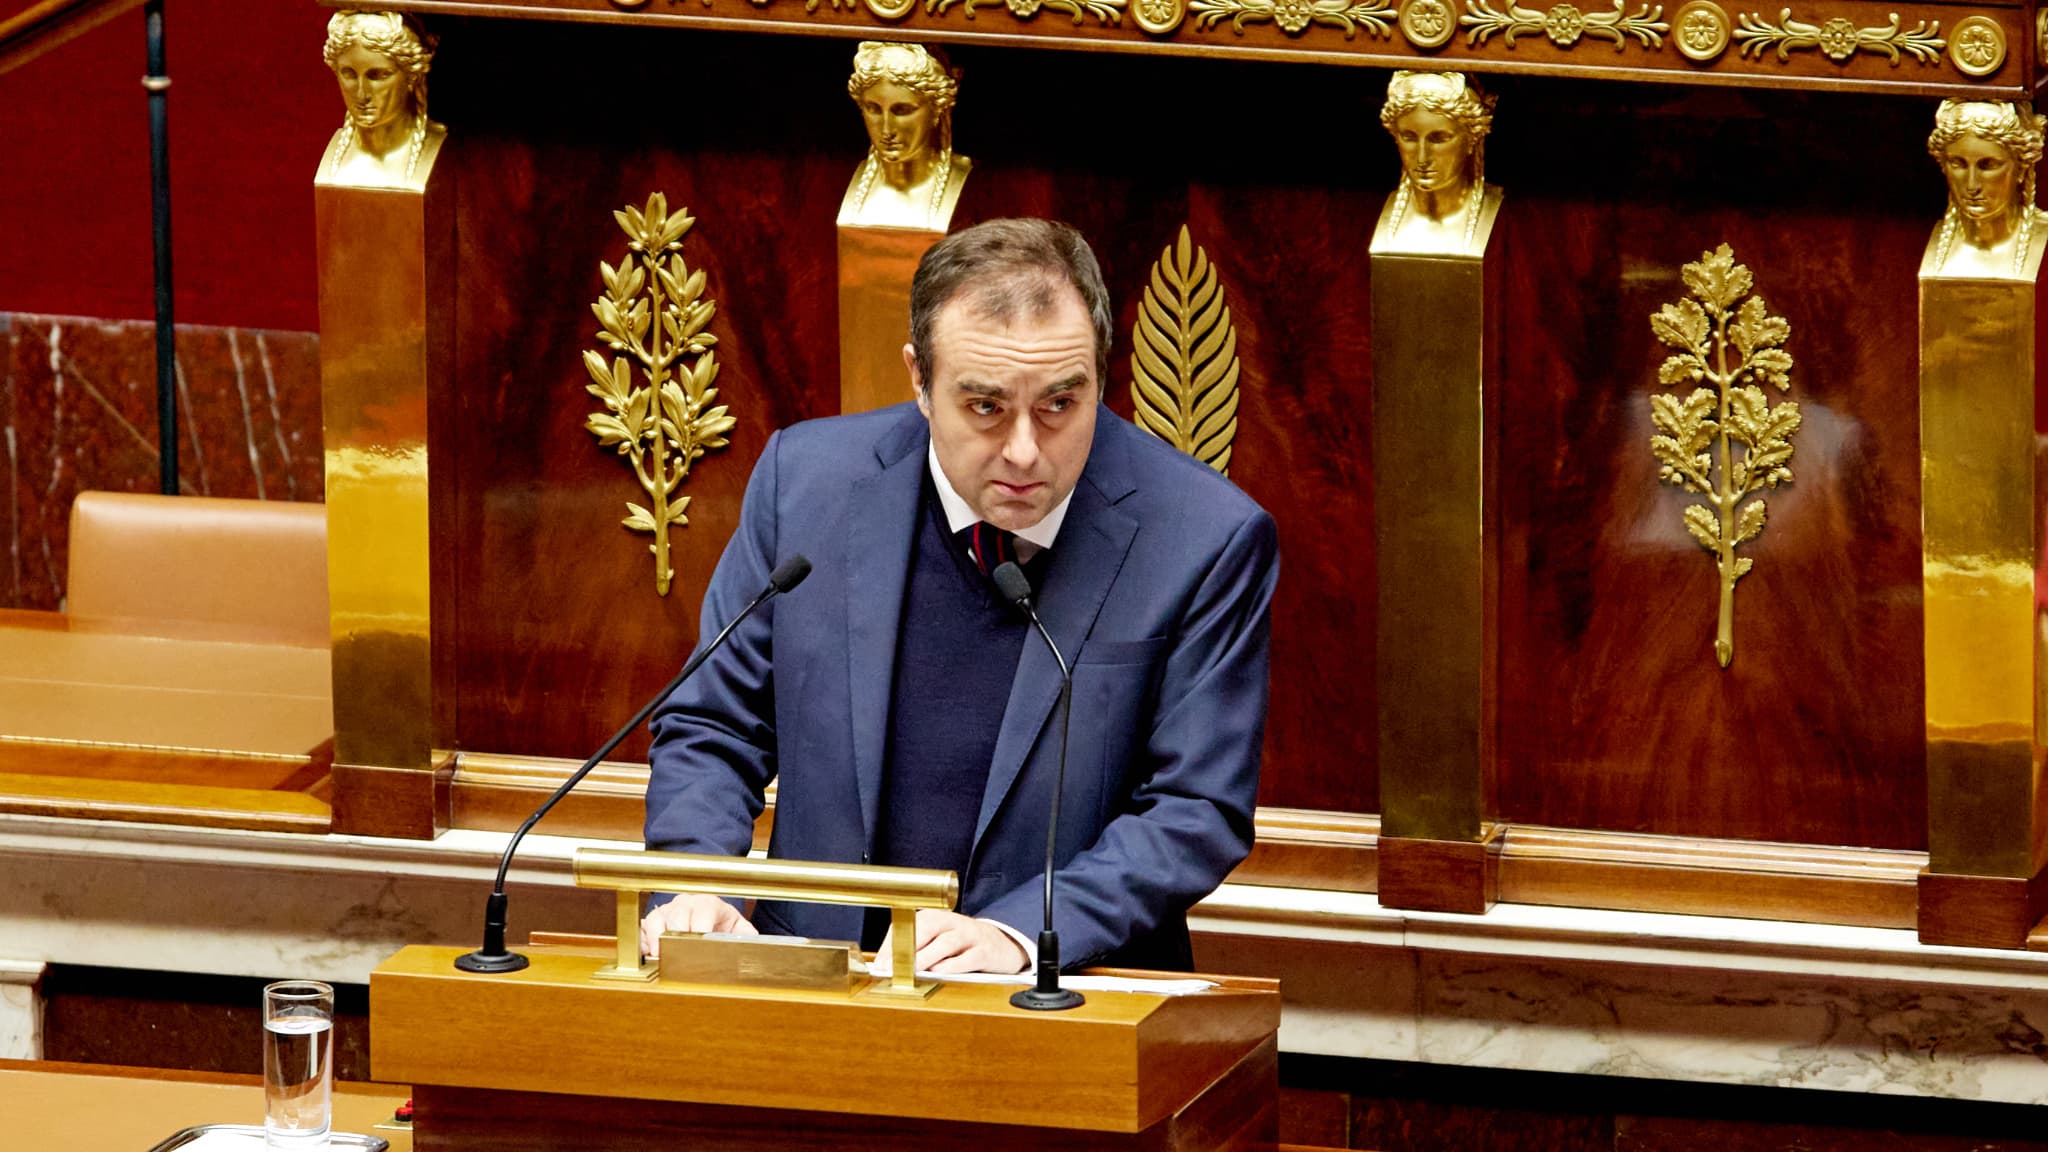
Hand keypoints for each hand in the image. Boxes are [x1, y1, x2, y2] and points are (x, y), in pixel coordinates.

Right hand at [639, 894, 755, 957]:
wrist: (707, 913)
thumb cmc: (722, 923)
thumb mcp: (738, 928)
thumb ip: (747, 936)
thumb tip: (755, 947)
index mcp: (708, 903)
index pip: (702, 912)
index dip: (700, 929)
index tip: (700, 945)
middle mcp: (685, 904)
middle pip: (676, 916)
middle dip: (677, 937)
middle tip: (678, 957)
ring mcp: (667, 910)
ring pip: (655, 921)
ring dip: (656, 940)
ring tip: (660, 958)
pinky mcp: (652, 921)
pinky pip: (642, 929)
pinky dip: (644, 943)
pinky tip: (649, 955)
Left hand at [881, 910, 1028, 974]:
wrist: (1002, 945)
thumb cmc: (962, 946)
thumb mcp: (938, 941)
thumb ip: (915, 950)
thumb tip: (886, 967)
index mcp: (936, 917)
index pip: (909, 927)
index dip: (892, 945)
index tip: (879, 965)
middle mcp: (952, 922)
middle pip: (927, 929)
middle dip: (906, 949)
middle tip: (890, 967)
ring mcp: (970, 935)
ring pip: (946, 943)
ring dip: (927, 957)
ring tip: (912, 971)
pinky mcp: (985, 951)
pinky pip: (969, 957)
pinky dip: (954, 965)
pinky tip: (940, 973)